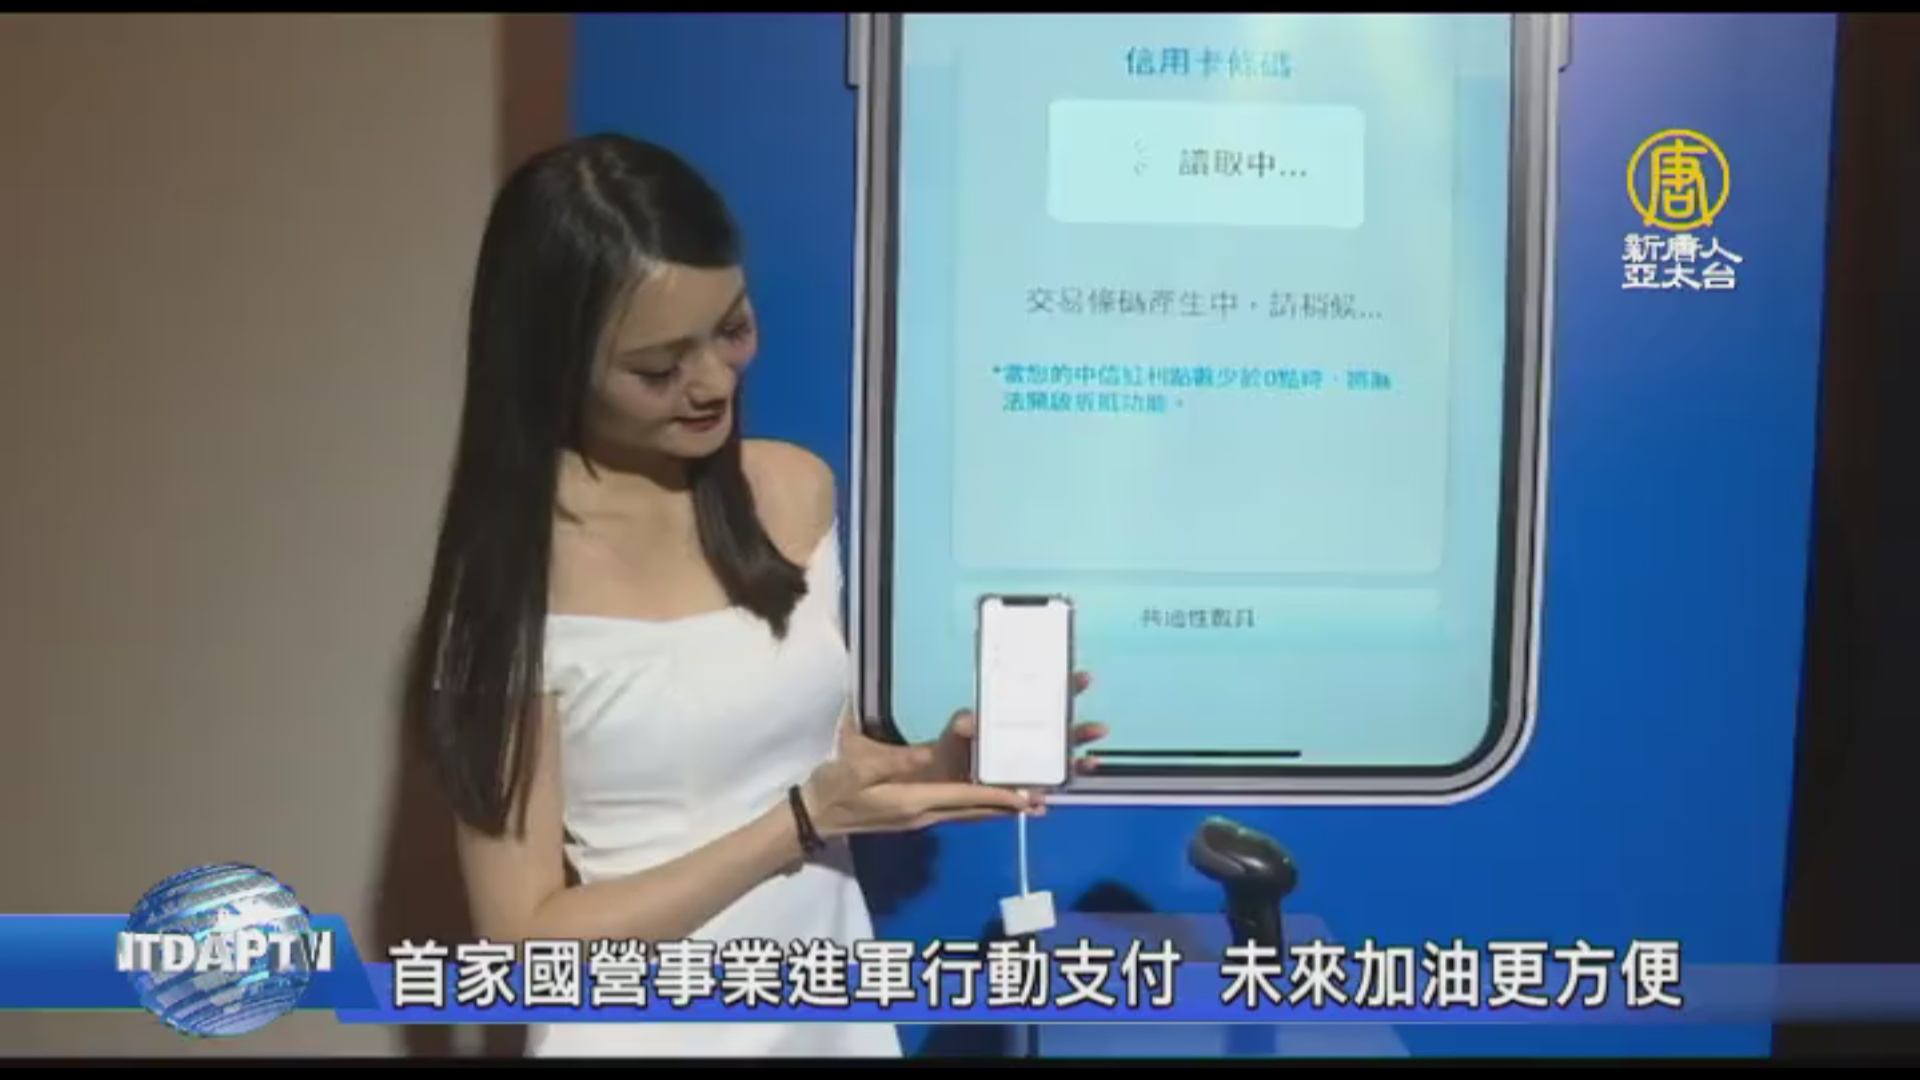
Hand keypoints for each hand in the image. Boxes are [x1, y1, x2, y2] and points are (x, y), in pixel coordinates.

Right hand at [799, 717, 1031, 838]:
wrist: (813, 817)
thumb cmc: (833, 788)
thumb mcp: (858, 767)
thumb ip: (894, 760)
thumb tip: (927, 751)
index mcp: (914, 801)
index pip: (965, 798)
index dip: (997, 797)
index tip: (1027, 797)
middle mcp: (925, 814)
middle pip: (976, 811)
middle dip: (1010, 806)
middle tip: (1044, 803)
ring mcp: (921, 818)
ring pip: (968, 813)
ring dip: (998, 808)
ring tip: (1029, 804)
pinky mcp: (915, 815)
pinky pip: (957, 810)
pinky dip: (979, 805)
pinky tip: (990, 800)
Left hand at [924, 671, 1107, 800]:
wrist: (941, 780)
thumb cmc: (955, 747)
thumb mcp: (956, 730)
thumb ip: (962, 723)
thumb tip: (969, 722)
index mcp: (1020, 722)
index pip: (1049, 703)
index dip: (1068, 689)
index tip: (1083, 678)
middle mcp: (1032, 746)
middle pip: (1065, 736)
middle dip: (1084, 731)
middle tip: (1099, 728)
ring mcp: (1030, 771)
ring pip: (1061, 768)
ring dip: (1078, 766)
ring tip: (1091, 762)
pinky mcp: (1019, 794)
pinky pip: (1035, 798)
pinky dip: (1040, 801)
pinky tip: (1043, 802)